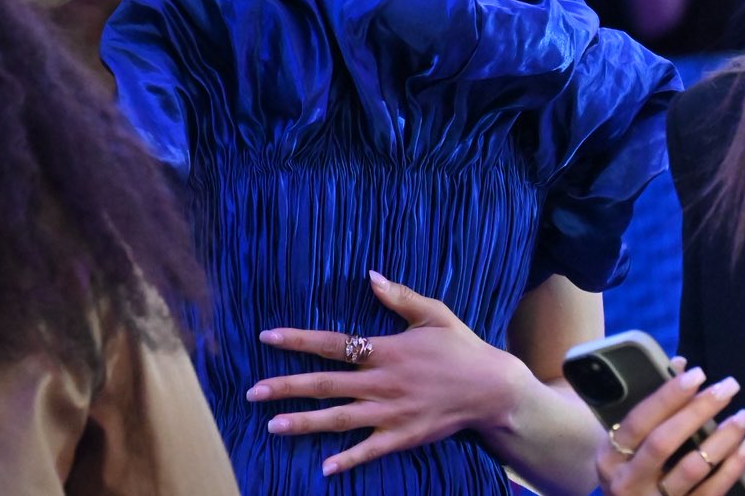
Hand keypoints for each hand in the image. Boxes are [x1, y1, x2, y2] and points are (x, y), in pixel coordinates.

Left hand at [249, 271, 524, 477]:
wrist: (492, 389)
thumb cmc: (462, 348)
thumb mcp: (434, 313)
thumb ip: (398, 296)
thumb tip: (369, 275)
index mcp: (385, 350)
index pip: (332, 344)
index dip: (297, 340)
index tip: (267, 337)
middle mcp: (381, 382)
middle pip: (324, 385)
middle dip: (286, 387)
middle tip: (252, 392)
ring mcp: (390, 413)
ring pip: (338, 419)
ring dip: (304, 423)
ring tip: (271, 426)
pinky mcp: (402, 437)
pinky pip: (369, 450)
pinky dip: (347, 460)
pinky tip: (324, 468)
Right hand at [594, 364, 744, 495]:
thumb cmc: (628, 471)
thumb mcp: (623, 444)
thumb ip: (649, 405)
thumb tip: (680, 365)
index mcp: (609, 456)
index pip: (639, 421)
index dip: (668, 397)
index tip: (696, 375)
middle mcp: (628, 481)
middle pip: (665, 442)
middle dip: (699, 411)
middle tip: (728, 388)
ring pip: (692, 468)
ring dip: (722, 440)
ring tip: (742, 417)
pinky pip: (710, 492)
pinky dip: (731, 469)